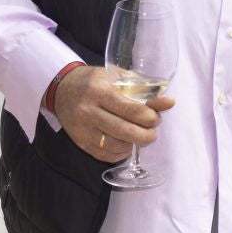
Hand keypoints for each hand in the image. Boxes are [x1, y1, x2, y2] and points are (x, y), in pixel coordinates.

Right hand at [54, 64, 175, 162]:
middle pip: (124, 130)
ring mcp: (82, 128)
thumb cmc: (95, 80)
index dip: (149, 117)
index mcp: (100, 91)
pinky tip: (127, 145)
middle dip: (145, 135)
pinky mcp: (79, 141)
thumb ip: (144, 90)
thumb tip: (169, 102)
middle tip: (153, 132)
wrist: (62, 88)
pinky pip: (104, 154)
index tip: (156, 118)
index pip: (131, 110)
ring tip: (141, 137)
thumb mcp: (118, 78)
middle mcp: (88, 111)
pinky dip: (120, 153)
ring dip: (133, 144)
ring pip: (114, 145)